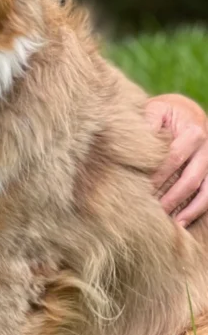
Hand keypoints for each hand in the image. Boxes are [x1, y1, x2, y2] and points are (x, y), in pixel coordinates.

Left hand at [146, 94, 207, 227]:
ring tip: (167, 223)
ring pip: (202, 190)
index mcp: (192, 132)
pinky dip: (197, 211)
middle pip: (189, 178)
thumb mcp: (155, 111)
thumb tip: (133, 144)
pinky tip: (181, 223)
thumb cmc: (164, 115)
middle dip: (169, 196)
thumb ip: (147, 122)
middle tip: (149, 211)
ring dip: (185, 208)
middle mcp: (207, 148)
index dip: (157, 176)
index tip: (138, 190)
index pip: (173, 158)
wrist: (186, 112)